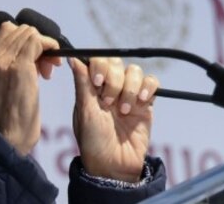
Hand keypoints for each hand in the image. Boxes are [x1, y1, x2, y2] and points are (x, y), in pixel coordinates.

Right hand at [0, 23, 61, 154]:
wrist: (8, 139)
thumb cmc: (12, 118)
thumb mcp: (4, 87)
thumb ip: (11, 66)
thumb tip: (34, 50)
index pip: (7, 29)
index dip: (26, 38)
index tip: (37, 57)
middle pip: (21, 29)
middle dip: (38, 42)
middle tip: (47, 65)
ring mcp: (4, 62)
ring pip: (30, 33)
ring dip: (46, 46)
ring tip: (48, 70)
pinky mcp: (20, 68)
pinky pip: (38, 41)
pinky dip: (51, 47)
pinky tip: (53, 66)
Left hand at [70, 57, 159, 181]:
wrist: (114, 166)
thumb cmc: (94, 141)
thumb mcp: (85, 112)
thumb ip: (82, 83)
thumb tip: (71, 57)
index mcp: (92, 87)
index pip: (98, 60)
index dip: (99, 66)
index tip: (97, 81)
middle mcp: (110, 87)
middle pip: (116, 62)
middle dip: (113, 80)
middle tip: (108, 102)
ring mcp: (129, 94)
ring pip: (134, 71)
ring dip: (129, 88)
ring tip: (124, 111)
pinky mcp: (146, 103)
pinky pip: (152, 82)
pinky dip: (148, 87)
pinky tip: (141, 101)